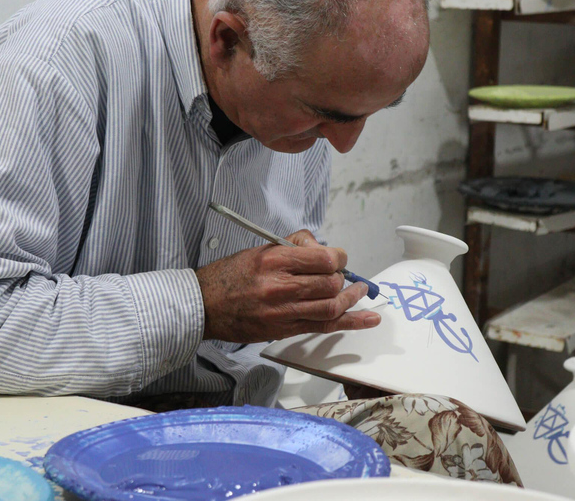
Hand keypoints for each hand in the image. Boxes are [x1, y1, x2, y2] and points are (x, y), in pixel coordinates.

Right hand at [196, 229, 380, 342]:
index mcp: (274, 260)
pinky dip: (350, 322)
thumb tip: (321, 249)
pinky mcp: (284, 329)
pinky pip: (323, 326)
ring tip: (359, 292)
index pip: (325, 258)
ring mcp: (283, 311)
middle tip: (338, 276)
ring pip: (331, 306)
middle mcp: (280, 286)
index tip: (337, 258)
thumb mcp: (259, 249)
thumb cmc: (229, 276)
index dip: (339, 258)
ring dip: (350, 299)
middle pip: (331, 283)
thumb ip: (292, 246)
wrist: (205, 305)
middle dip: (341, 278)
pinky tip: (369, 319)